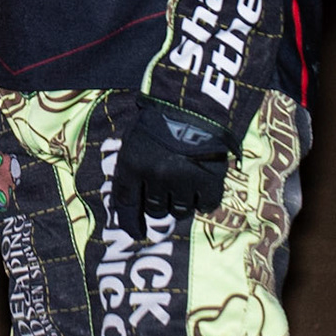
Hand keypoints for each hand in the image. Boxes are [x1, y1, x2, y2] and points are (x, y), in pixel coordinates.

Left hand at [109, 98, 228, 236]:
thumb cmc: (160, 117)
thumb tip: (131, 197)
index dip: (130, 223)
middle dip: (158, 206)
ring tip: (184, 186)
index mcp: (133, 163)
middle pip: (155, 210)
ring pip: (179, 211)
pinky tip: (202, 188)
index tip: (137, 233)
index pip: (126, 204)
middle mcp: (156, 176)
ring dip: (180, 203)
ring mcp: (183, 179)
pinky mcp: (209, 180)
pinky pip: (205, 205)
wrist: (196, 101)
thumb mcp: (135, 136)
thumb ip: (131, 164)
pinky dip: (203, 201)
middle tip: (165, 195)